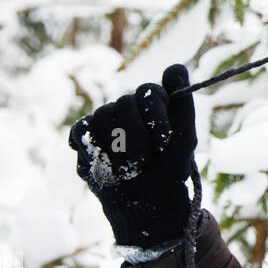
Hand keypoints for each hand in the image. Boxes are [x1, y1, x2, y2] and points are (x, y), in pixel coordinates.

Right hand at [68, 64, 198, 247]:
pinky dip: (95, 150)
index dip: (155, 113)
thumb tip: (175, 67)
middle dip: (137, 136)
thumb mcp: (185, 139)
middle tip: (146, 161)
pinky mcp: (85, 136)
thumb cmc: (170, 168)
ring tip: (131, 169)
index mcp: (155, 101)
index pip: (150, 89)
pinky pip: (82, 130)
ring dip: (118, 148)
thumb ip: (183, 104)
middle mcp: (129, 105)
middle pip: (125, 102)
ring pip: (102, 115)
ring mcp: (105, 118)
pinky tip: (109, 166)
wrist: (147, 200)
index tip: (164, 141)